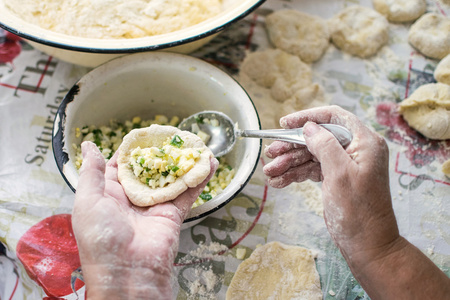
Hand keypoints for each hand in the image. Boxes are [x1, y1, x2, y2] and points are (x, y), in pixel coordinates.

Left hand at [72, 141, 217, 298]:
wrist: (128, 273)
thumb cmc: (101, 239)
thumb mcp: (88, 201)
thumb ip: (92, 172)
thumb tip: (88, 145)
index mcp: (109, 194)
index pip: (121, 165)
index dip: (132, 150)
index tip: (144, 134)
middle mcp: (133, 198)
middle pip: (150, 169)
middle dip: (161, 153)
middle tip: (173, 135)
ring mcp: (155, 206)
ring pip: (171, 178)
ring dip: (184, 162)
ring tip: (196, 144)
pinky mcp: (173, 214)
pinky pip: (187, 192)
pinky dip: (199, 178)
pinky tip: (210, 163)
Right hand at [264, 105, 397, 254]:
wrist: (367, 245)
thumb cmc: (358, 211)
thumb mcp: (339, 173)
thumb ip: (324, 145)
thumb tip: (309, 127)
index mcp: (364, 142)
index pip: (334, 117)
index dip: (308, 117)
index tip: (285, 123)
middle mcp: (355, 150)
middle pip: (318, 138)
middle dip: (292, 146)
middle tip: (271, 153)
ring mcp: (344, 165)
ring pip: (311, 155)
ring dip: (289, 163)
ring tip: (270, 172)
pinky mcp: (335, 179)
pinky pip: (312, 170)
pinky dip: (295, 174)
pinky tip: (279, 181)